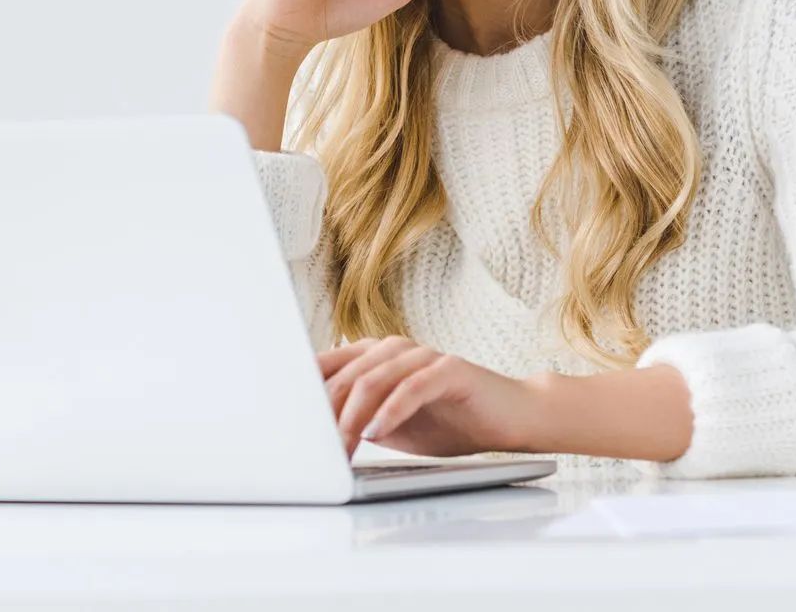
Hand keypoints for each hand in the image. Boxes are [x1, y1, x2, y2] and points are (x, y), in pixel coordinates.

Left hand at [319, 336, 546, 458]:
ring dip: (352, 418)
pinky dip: (390, 410)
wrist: (509, 417)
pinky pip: (411, 387)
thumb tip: (313, 436)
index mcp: (373, 356)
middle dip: (324, 414)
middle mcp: (393, 348)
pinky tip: (375, 430)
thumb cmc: (448, 420)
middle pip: (345, 376)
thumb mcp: (390, 424)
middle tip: (311, 447)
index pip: (327, 367)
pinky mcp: (449, 369)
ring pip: (373, 381)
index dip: (304, 396)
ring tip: (340, 448)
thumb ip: (356, 420)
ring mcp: (421, 355)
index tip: (286, 424)